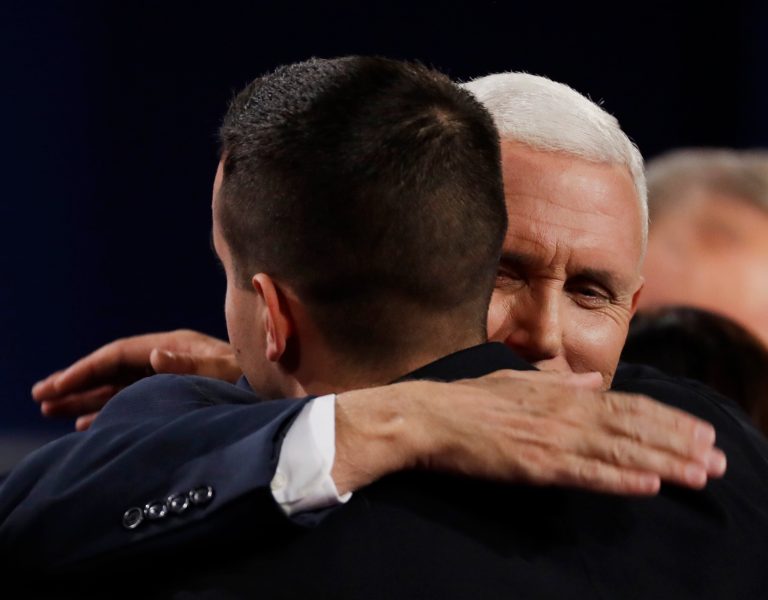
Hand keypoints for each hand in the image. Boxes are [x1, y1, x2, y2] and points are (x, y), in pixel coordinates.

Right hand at [32, 330, 240, 429]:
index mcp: (175, 346)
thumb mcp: (226, 370)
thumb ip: (191, 364)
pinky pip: (134, 400)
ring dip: (87, 398)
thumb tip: (153, 354)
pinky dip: (109, 410)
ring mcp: (172, 376)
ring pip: (119, 386)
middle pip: (112, 369)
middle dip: (77, 383)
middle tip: (40, 397)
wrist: (282, 389)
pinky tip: (89, 423)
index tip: (57, 386)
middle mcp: (169, 358)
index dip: (86, 369)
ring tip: (52, 411)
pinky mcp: (178, 394)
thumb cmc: (257, 378)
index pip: (119, 354)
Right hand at [332, 370, 725, 495]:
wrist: (429, 417)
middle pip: (634, 427)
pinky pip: (585, 474)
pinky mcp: (534, 465)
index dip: (669, 419)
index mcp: (561, 393)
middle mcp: (564, 413)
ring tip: (701, 475)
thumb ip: (557, 381)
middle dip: (680, 444)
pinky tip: (649, 485)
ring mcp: (550, 438)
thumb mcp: (517, 380)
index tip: (702, 432)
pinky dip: (620, 479)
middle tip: (720, 460)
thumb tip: (590, 380)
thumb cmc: (469, 400)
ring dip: (664, 463)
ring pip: (618, 451)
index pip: (628, 405)